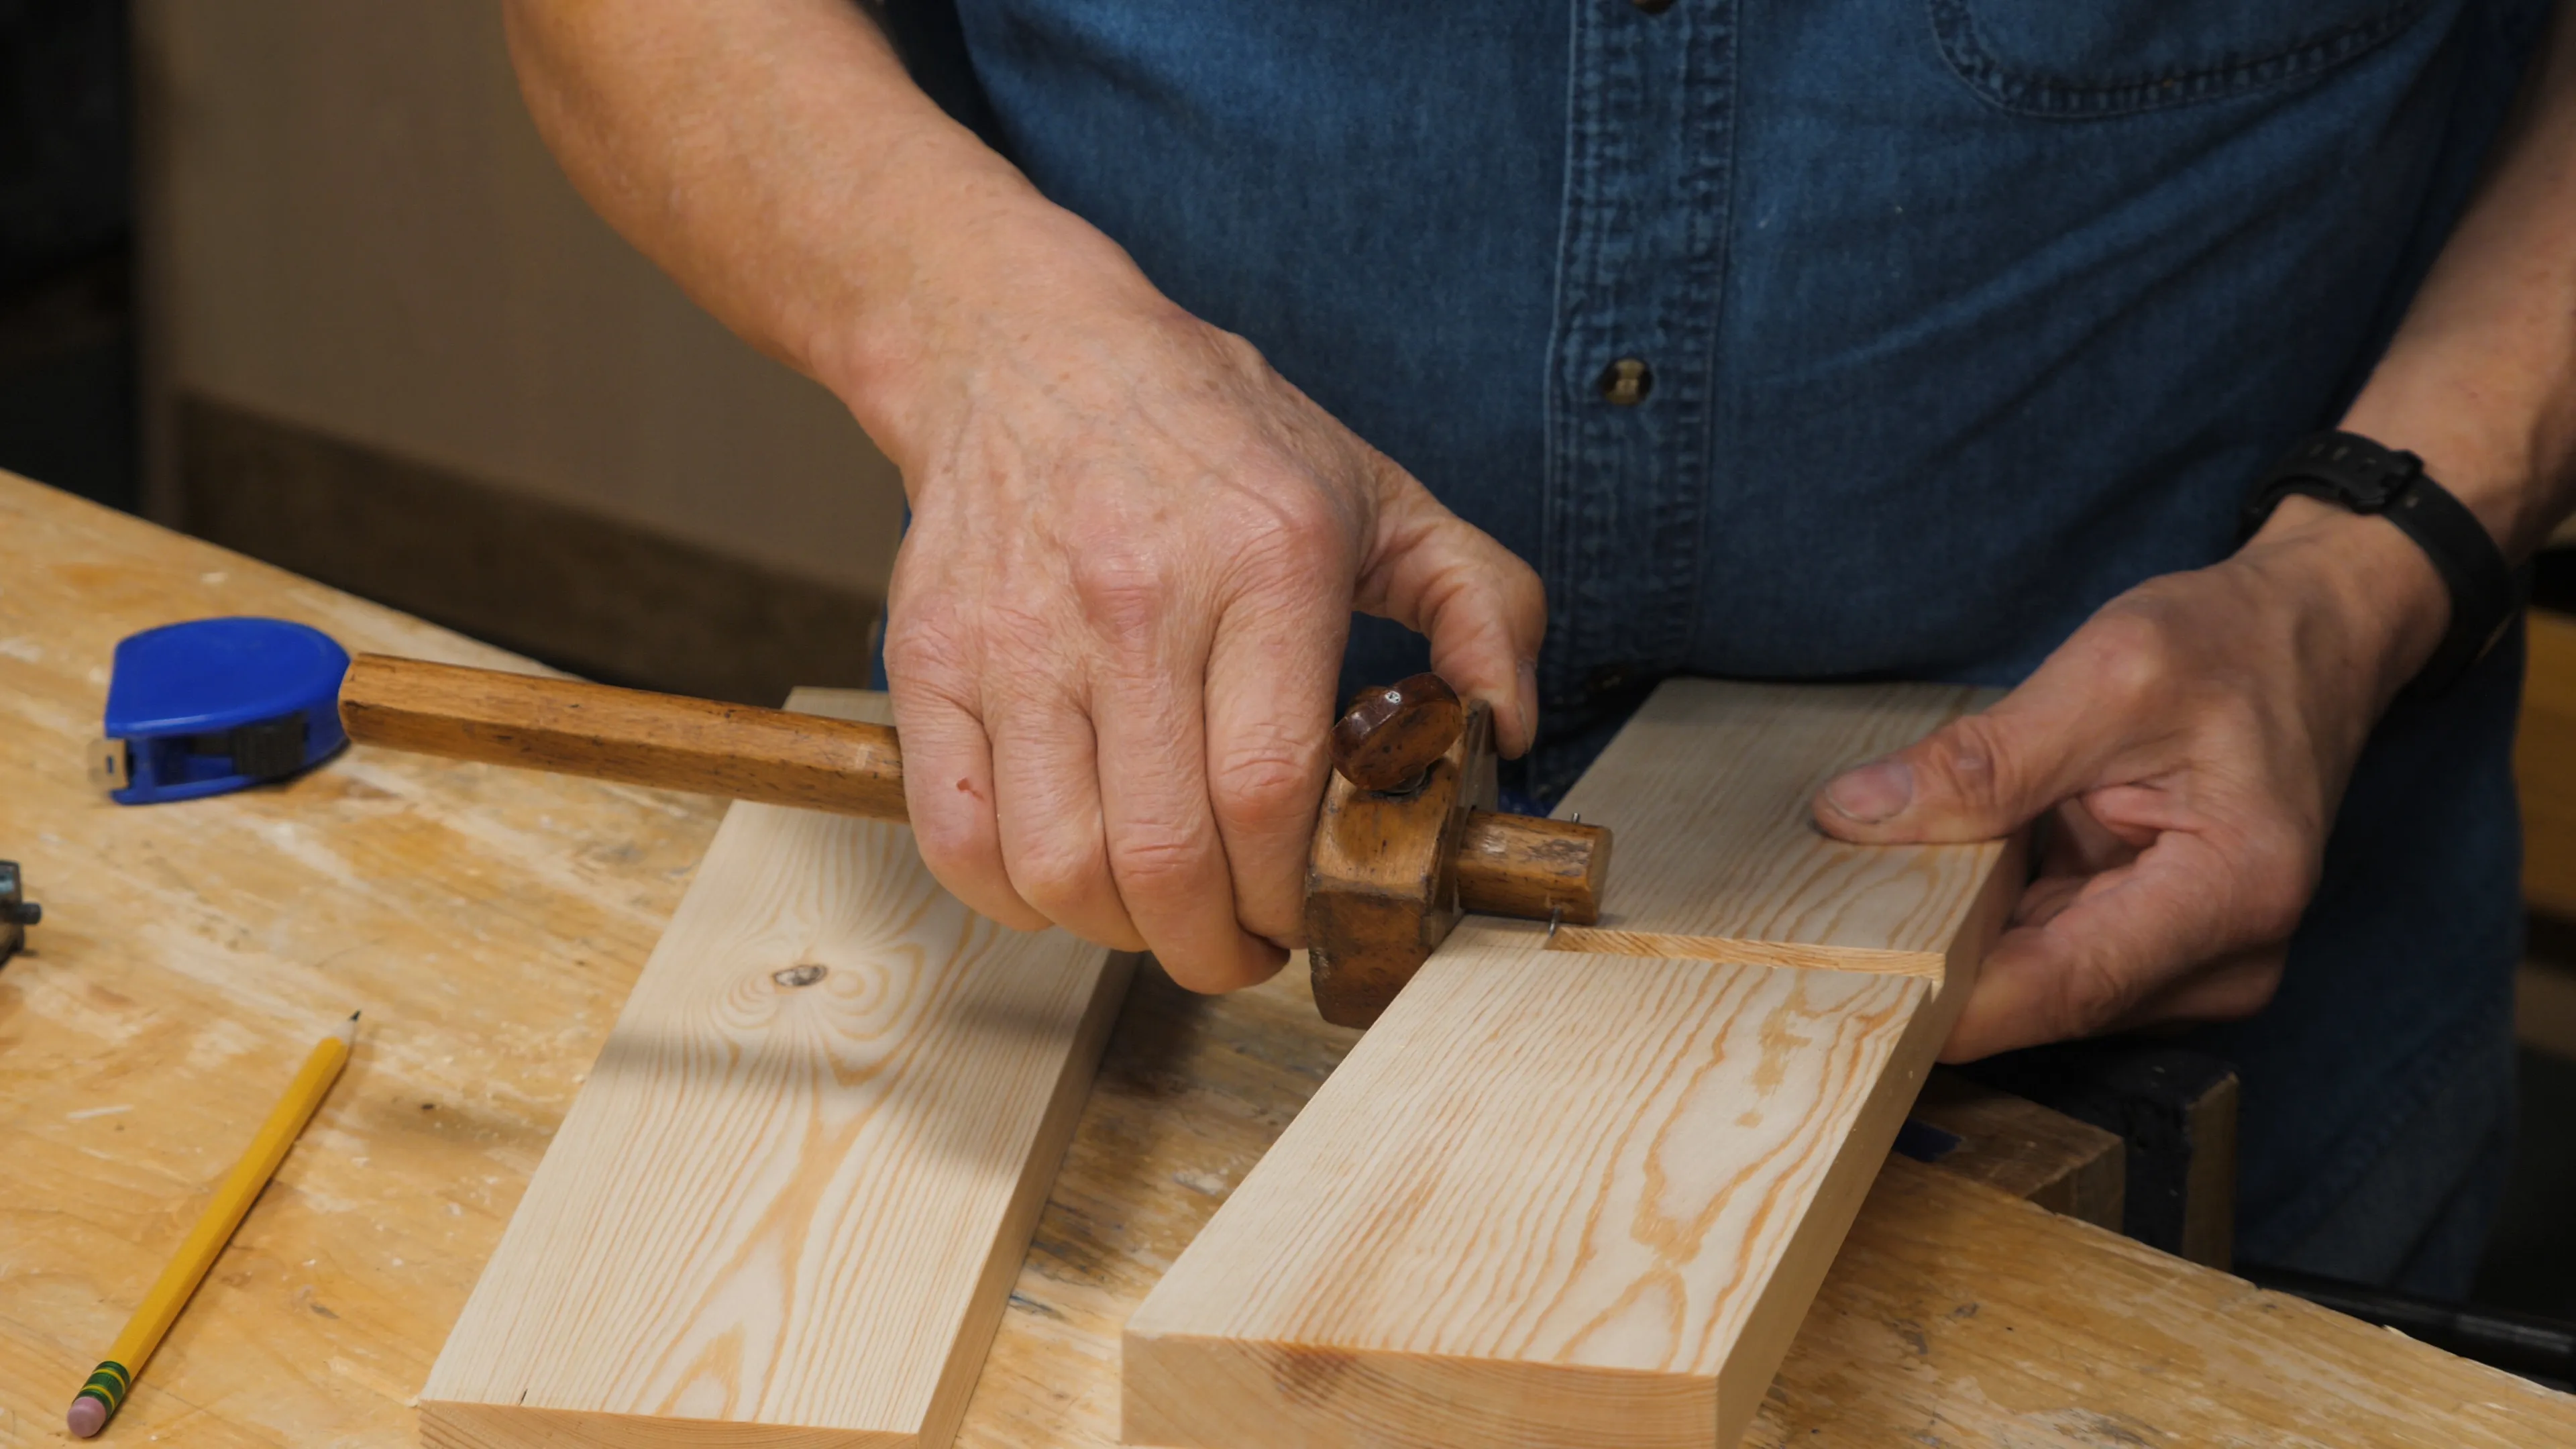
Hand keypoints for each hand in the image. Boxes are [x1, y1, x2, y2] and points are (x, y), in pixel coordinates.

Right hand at [864, 205, 1542, 990]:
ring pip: (1061, 866)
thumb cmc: (1208, 431)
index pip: (1273, 791)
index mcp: (1267, 564)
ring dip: (1120, 932)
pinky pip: (960, 836)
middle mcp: (1137, 602)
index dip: (1291, 894)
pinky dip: (1011, 897)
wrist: (1027, 348)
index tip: (1306, 915)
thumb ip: (1481, 603)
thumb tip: (1508, 730)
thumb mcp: (1381, 490)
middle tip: (1240, 947)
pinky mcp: (931, 658)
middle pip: (1167, 855)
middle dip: (1216, 946)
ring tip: (1157, 915)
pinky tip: (1064, 876)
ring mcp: (1020, 635)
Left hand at [1809, 498, 2447, 1060]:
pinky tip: (1930, 881)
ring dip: (1955, 944)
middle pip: (2041, 1000)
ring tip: (1863, 892)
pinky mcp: (2155, 949)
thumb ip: (1985, 760)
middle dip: (1933, 968)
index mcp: (2231, 896)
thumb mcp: (2109, 673)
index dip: (1941, 999)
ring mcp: (2192, 966)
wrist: (2311, 637)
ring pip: (2034, 986)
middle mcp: (2223, 961)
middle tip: (1809, 934)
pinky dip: (1986, 923)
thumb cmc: (2232, 645)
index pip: (2060, 989)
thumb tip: (1853, 815)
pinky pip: (2047, 956)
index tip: (1837, 989)